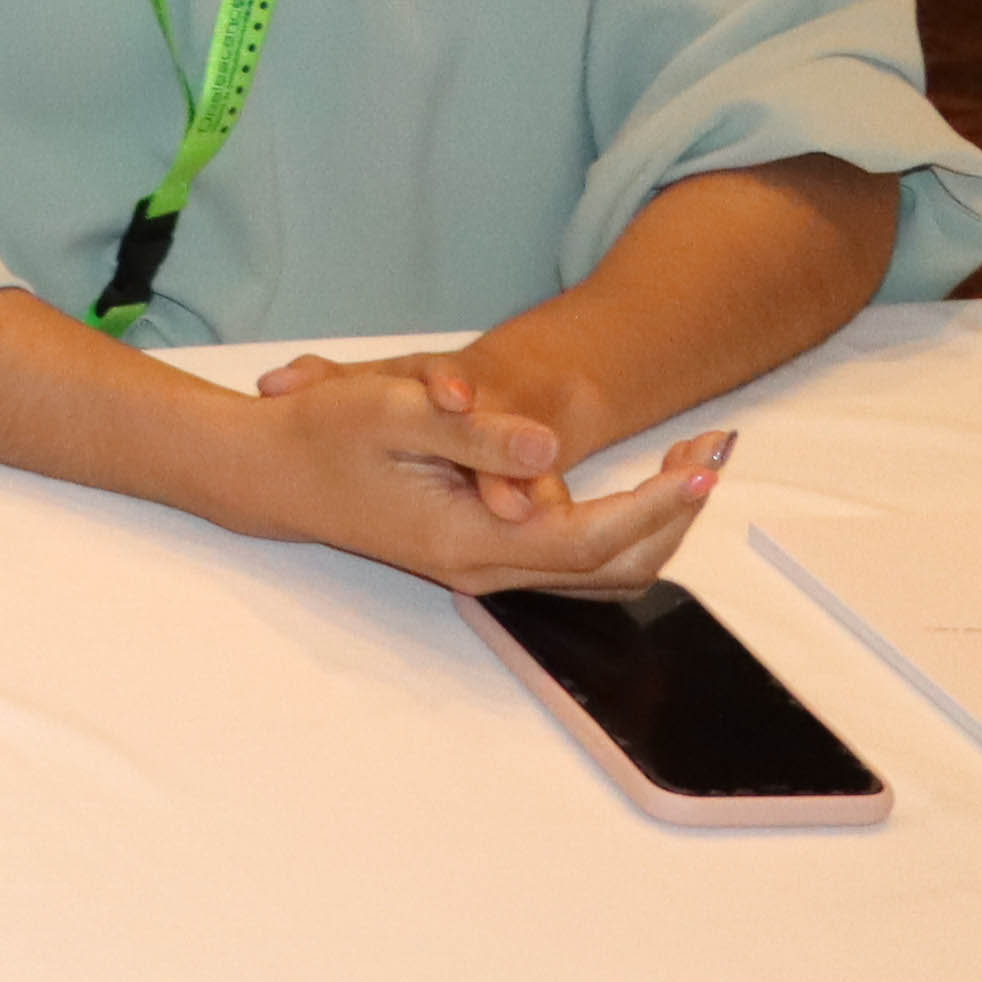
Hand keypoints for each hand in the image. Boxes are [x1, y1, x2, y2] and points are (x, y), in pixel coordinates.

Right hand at [237, 356, 735, 596]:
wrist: (269, 474)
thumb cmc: (319, 435)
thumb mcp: (386, 410)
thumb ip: (468, 433)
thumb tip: (544, 449)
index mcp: (466, 539)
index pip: (586, 540)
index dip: (653, 506)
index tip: (702, 467)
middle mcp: (484, 568)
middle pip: (614, 566)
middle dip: (674, 511)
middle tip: (713, 446)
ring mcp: (486, 568)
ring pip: (604, 571)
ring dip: (658, 520)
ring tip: (690, 459)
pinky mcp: (486, 555)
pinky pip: (579, 558)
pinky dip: (626, 525)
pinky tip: (641, 483)